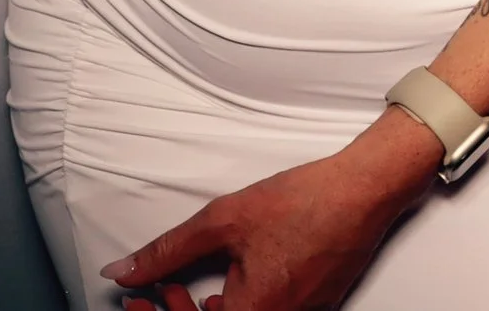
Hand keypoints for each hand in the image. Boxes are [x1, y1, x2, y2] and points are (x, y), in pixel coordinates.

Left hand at [102, 109, 441, 310]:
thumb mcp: (223, 220)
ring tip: (194, 282)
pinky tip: (230, 280)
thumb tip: (123, 270)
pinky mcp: (315, 306)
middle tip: (160, 287)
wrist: (365, 188)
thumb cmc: (305, 202)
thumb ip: (167, 251)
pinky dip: (240, 305)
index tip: (137, 298)